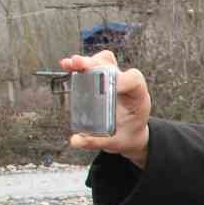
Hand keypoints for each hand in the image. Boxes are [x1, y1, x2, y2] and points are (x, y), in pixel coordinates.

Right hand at [62, 50, 151, 168]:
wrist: (129, 134)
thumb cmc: (126, 135)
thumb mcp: (116, 143)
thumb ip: (98, 142)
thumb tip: (76, 140)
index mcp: (136, 97)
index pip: (135, 80)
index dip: (124, 80)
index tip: (112, 88)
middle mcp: (124, 85)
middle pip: (114, 65)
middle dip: (97, 64)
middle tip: (82, 66)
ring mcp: (110, 81)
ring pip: (101, 62)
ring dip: (85, 61)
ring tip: (71, 64)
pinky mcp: (97, 82)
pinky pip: (90, 69)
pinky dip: (77, 66)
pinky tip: (66, 66)